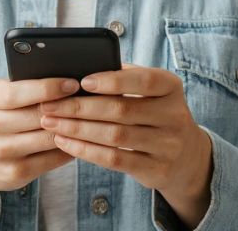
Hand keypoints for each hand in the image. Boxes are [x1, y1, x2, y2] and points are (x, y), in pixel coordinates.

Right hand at [0, 77, 78, 217]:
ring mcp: (1, 152)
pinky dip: (68, 148)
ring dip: (72, 129)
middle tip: (89, 101)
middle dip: (67, 108)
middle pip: (38, 116)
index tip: (73, 83)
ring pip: (49, 138)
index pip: (18, 93)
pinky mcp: (14, 173)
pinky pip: (51, 159)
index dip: (48, 88)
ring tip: (88, 119)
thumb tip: (66, 81)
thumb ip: (24, 87)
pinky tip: (77, 139)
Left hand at [38, 63, 212, 227]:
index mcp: (171, 87)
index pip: (144, 80)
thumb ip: (124, 78)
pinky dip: (86, 150)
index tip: (83, 81)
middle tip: (50, 105)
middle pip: (121, 110)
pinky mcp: (156, 169)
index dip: (113, 80)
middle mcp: (174, 116)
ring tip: (51, 123)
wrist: (187, 157)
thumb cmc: (155, 113)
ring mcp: (167, 145)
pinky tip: (65, 142)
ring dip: (77, 129)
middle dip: (80, 107)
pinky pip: (115, 159)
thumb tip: (80, 68)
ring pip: (115, 136)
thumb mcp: (151, 92)